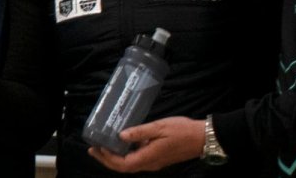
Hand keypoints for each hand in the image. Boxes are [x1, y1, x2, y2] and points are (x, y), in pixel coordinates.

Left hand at [88, 117, 205, 172]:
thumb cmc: (181, 131)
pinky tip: (124, 142)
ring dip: (115, 158)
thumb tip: (120, 135)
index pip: (122, 164)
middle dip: (107, 160)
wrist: (202, 138)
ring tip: (104, 146)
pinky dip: (127, 154)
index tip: (96, 149)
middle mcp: (149, 164)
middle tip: (94, 149)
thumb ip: (140, 132)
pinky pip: (138, 159)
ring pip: (130, 164)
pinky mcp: (158, 158)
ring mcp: (154, 162)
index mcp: (148, 157)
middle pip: (124, 167)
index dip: (107, 159)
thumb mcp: (159, 127)